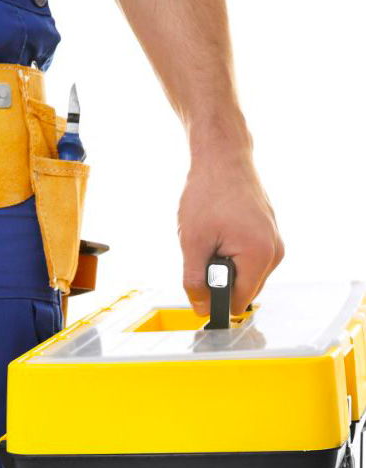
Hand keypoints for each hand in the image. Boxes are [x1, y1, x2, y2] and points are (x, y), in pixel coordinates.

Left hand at [177, 143, 283, 315]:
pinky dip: (231, 254)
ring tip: (213, 238)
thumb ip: (195, 281)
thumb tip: (201, 307)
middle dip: (220, 279)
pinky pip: (247, 259)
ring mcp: (274, 243)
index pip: (238, 302)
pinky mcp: (268, 236)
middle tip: (206, 250)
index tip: (199, 282)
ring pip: (244, 275)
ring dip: (224, 266)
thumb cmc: (208, 193)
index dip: (214, 299)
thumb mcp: (192, 243)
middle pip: (243, 291)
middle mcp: (275, 252)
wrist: (221, 159)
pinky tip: (221, 232)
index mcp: (260, 256)